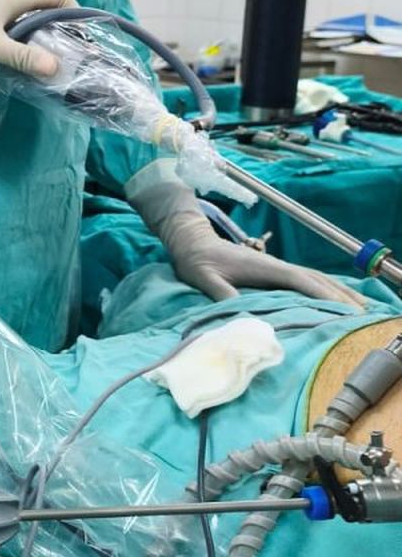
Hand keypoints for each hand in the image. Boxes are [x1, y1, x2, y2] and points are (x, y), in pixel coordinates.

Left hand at [0, 0, 76, 76]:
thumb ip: (23, 57)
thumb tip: (56, 68)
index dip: (76, 13)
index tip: (82, 39)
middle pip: (49, 7)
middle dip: (63, 29)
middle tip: (71, 55)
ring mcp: (0, 6)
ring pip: (34, 18)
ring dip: (45, 36)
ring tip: (52, 60)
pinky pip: (20, 25)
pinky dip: (29, 39)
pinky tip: (27, 58)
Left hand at [127, 160, 361, 306]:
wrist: (192, 241)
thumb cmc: (197, 261)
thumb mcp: (204, 278)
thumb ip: (221, 294)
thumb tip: (243, 314)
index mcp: (264, 268)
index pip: (301, 281)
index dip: (324, 295)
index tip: (344, 309)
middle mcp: (276, 265)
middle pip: (317, 279)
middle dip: (341, 294)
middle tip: (365, 313)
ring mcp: (276, 267)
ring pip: (315, 277)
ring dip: (338, 290)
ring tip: (360, 306)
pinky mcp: (273, 271)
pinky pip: (306, 279)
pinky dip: (324, 287)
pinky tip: (333, 297)